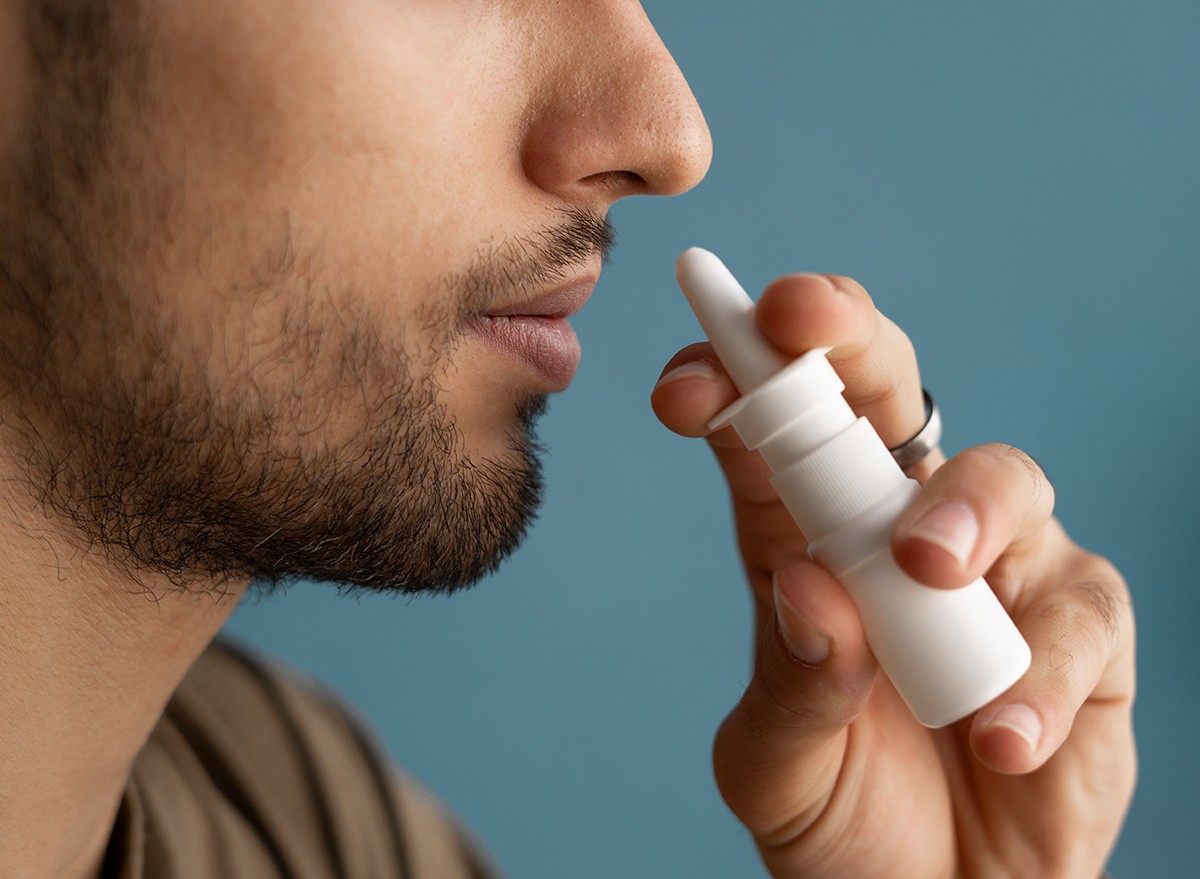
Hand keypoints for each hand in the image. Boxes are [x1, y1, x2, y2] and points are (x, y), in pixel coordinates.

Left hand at [651, 271, 1135, 878]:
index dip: (732, 380)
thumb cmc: (845, 820)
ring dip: (961, 504)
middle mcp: (899, 530)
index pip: (766, 428)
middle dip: (846, 337)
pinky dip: (1037, 670)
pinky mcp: (1080, 633)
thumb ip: (788, 687)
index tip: (689, 382)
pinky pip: (1078, 612)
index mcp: (802, 539)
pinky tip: (996, 737)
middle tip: (805, 323)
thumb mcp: (777, 768)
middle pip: (884, 392)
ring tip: (927, 569)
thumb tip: (814, 592)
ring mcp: (999, 572)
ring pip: (1003, 475)